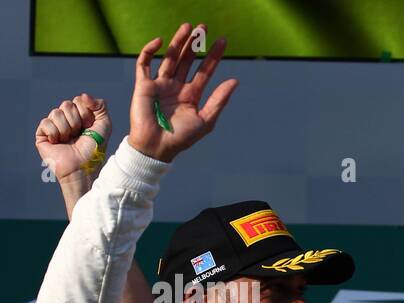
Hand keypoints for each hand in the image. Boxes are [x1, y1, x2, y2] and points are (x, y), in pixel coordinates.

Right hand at [35, 94, 110, 182]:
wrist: (83, 168)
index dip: (85, 113)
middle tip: (79, 135)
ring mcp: (54, 126)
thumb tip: (83, 95)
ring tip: (69, 140)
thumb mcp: (104, 126)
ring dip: (66, 128)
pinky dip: (55, 133)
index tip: (89, 127)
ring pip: (56, 112)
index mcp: (80, 117)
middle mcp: (66, 120)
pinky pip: (46, 122)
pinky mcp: (42, 134)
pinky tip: (58, 143)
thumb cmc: (95, 150)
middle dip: (76, 120)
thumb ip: (100, 106)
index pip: (78, 100)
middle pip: (67, 104)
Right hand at [127, 23, 236, 162]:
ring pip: (169, 57)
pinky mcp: (143, 85)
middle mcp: (176, 87)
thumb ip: (219, 100)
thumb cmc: (182, 138)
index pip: (204, 71)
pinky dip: (150, 50)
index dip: (213, 56)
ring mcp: (160, 84)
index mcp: (191, 95)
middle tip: (203, 28)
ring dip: (177, 42)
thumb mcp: (206, 120)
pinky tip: (160, 41)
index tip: (222, 41)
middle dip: (194, 44)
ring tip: (188, 27)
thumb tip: (235, 80)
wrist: (157, 147)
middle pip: (187, 60)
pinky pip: (144, 63)